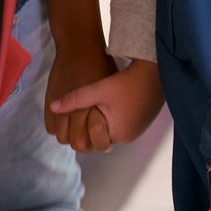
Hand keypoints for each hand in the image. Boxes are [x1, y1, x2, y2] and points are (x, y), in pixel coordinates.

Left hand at [50, 58, 166, 152]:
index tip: (83, 110)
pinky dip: (115, 114)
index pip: (92, 140)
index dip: (84, 126)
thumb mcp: (99, 89)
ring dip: (104, 118)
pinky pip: (122, 122)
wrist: (157, 71)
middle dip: (94, 123)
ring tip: (100, 101)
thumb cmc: (129, 81)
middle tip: (89, 105)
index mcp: (118, 134)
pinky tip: (113, 98)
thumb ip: (76, 99)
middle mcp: (129, 137)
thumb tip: (52, 107)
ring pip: (111, 128)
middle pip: (102, 136)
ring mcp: (137, 130)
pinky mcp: (143, 120)